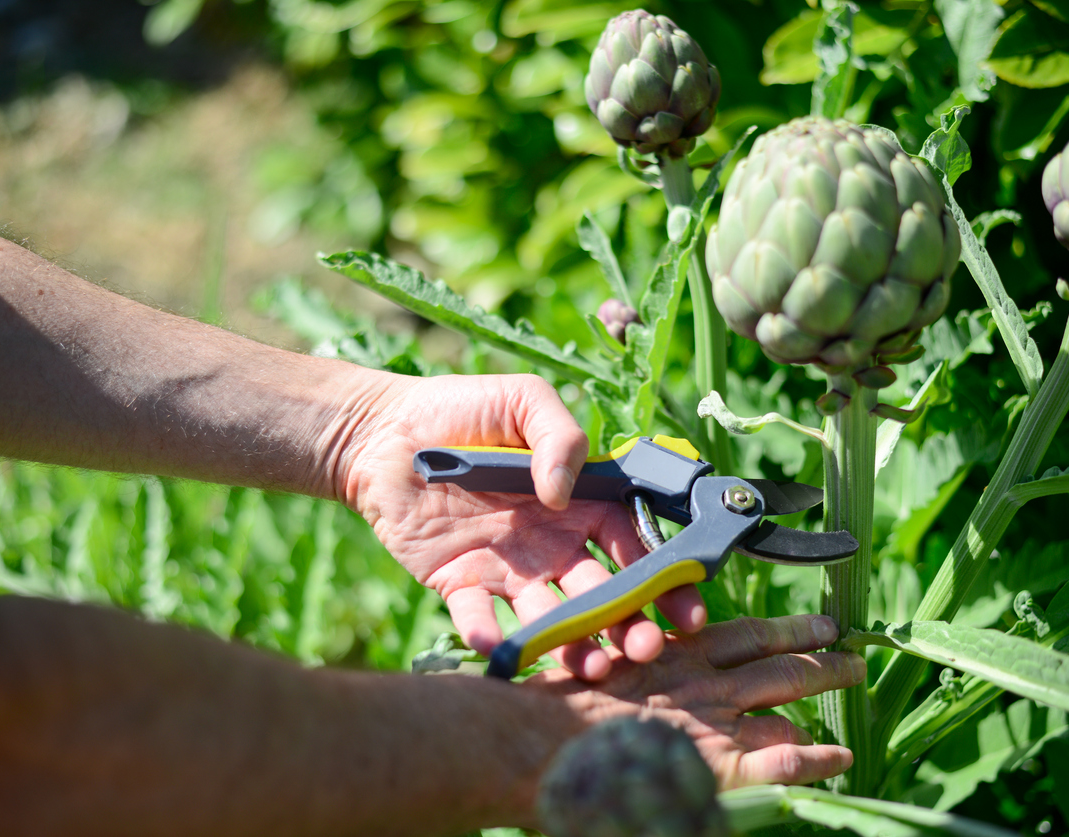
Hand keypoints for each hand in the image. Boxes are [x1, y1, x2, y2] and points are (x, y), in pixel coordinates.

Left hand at [336, 371, 707, 679]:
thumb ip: (560, 436)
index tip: (686, 609)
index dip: (663, 578)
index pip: (632, 546)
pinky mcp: (460, 584)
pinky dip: (489, 635)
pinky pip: (478, 618)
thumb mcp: (523, 400)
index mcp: (579, 503)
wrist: (382, 432)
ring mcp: (509, 570)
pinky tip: (500, 646)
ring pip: (550, 618)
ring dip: (573, 646)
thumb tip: (564, 494)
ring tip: (592, 668)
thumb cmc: (461, 409)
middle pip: (601, 595)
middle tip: (644, 651)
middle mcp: (552, 545)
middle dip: (628, 625)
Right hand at [530, 613, 865, 787]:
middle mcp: (702, 682)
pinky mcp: (719, 763)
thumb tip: (650, 660)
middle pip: (774, 659)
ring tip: (855, 673)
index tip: (814, 627)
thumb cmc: (551, 715)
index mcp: (672, 657)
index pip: (741, 636)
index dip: (780, 631)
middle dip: (815, 651)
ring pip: (786, 688)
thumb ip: (630, 665)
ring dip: (824, 678)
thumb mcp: (592, 675)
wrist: (537, 746)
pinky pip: (782, 761)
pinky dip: (814, 759)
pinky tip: (841, 758)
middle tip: (849, 647)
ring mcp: (714, 720)